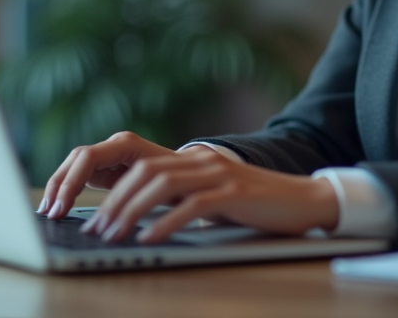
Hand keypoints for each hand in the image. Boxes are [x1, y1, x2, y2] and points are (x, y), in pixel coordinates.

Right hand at [38, 131, 176, 219]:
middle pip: (76, 160)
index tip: (61, 208)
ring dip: (59, 188)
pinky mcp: (105, 167)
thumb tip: (119, 217)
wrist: (191, 172)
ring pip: (73, 166)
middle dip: (59, 186)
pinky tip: (58, 207)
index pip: (88, 158)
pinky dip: (67, 190)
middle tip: (49, 213)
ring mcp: (108, 155)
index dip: (71, 183)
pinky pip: (79, 175)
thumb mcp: (162, 187)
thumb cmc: (180, 179)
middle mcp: (114, 145)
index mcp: (126, 144)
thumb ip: (139, 194)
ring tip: (47, 213)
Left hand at [79, 145, 339, 244]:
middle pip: (145, 172)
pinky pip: (193, 206)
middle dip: (114, 202)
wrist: (304, 199)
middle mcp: (203, 160)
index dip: (112, 189)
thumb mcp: (213, 196)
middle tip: (96, 230)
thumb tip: (139, 218)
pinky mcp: (235, 193)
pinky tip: (150, 238)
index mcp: (194, 159)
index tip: (92, 215)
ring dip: (132, 211)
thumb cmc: (255, 205)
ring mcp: (219, 174)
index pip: (141, 166)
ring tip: (114, 236)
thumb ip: (182, 198)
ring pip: (162, 185)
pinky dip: (166, 222)